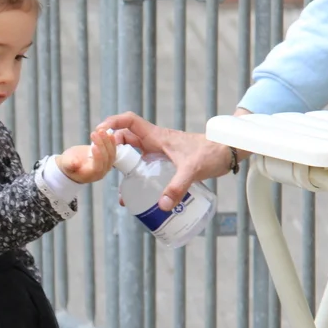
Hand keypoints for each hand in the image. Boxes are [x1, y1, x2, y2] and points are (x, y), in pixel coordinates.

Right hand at [56, 129, 116, 183]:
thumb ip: (70, 164)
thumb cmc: (68, 164)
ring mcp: (106, 164)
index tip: (94, 146)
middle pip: (106, 158)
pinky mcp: (108, 157)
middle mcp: (102, 171)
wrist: (72, 162)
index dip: (97, 157)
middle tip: (98, 133)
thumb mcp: (65, 164)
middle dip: (102, 144)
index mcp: (92, 175)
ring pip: (111, 153)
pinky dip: (111, 141)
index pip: (98, 167)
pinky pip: (112, 150)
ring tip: (102, 131)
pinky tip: (109, 133)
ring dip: (108, 141)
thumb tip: (74, 163)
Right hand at [96, 112, 235, 210]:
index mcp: (157, 136)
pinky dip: (137, 176)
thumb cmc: (210, 153)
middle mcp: (155, 142)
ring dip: (123, 166)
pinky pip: (144, 166)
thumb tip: (162, 206)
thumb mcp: (192, 170)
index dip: (112, 124)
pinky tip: (137, 195)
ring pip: (133, 155)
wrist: (227, 152)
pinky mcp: (165, 161)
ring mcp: (159, 151)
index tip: (99, 134)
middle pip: (125, 140)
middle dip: (111, 151)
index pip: (129, 122)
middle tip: (104, 167)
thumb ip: (177, 187)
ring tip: (119, 189)